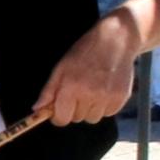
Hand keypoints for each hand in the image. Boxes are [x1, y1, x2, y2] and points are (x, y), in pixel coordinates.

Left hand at [36, 11, 151, 126]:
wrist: (116, 40)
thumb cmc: (85, 52)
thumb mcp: (61, 67)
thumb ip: (48, 91)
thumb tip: (37, 110)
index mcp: (71, 87)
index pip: (61, 119)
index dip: (58, 115)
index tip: (60, 108)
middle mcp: (89, 95)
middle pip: (77, 119)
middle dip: (74, 109)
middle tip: (79, 90)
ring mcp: (107, 97)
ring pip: (93, 118)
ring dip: (91, 108)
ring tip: (93, 89)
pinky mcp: (121, 97)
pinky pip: (109, 113)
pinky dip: (105, 106)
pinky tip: (105, 89)